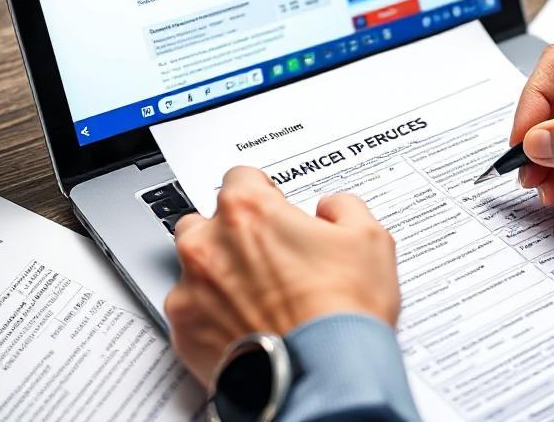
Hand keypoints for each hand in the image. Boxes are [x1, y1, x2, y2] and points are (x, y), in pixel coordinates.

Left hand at [165, 166, 399, 385]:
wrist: (325, 376)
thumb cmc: (343, 311)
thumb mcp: (369, 239)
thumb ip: (344, 207)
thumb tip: (332, 208)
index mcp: (248, 210)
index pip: (241, 177)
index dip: (264, 193)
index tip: (275, 211)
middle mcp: (208, 244)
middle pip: (206, 220)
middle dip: (233, 234)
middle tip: (269, 257)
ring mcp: (191, 289)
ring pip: (194, 267)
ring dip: (218, 274)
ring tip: (258, 296)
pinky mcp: (184, 331)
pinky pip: (191, 312)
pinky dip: (213, 316)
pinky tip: (248, 324)